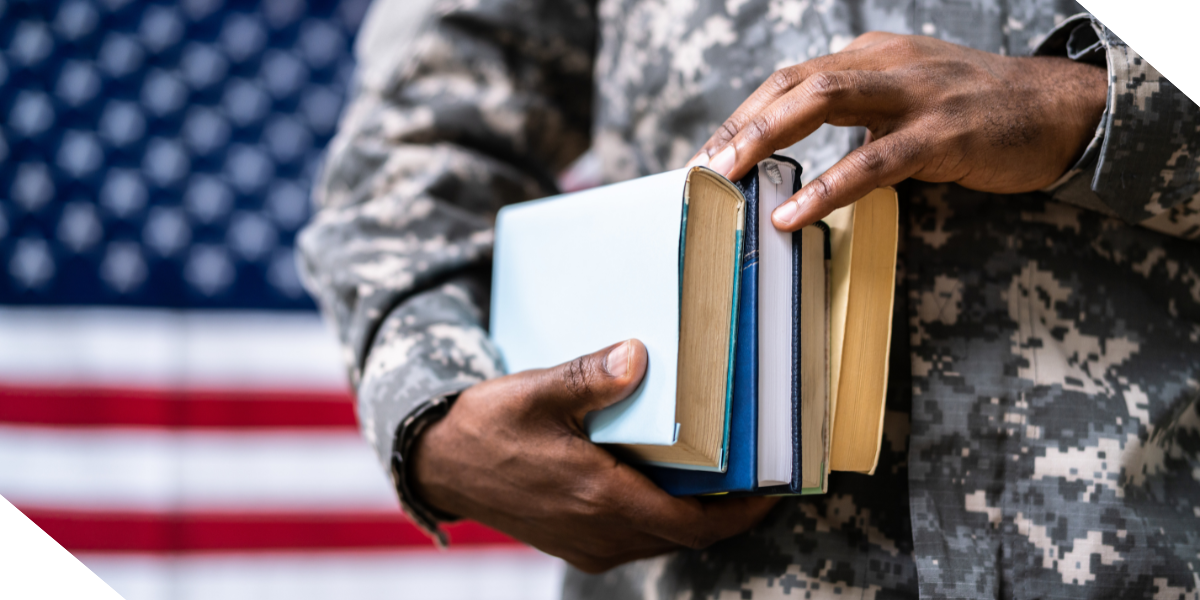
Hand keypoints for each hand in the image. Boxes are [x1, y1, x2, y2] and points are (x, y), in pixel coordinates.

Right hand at [410, 339, 777, 572]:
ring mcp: (586, 543)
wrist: (437, 463)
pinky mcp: (573, 542)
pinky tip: (666, 483)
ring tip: (721, 476)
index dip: (742, 513)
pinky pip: (634, 538)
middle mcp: (599, 533)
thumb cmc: (485, 427)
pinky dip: (661, 517)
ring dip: (694, 516)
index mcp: (599, 498)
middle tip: (758, 474)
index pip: (694, 525)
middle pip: (686, 536)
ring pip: (660, 539)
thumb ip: (590, 377)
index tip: (775, 490)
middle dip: (727, 512)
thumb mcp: (536, 392)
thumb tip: (639, 354)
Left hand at [687, 32, 1107, 230]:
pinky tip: (794, 213)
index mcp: (871, 56)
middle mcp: (885, 63)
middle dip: (740, 127)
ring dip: (766, 140)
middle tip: (702, 169)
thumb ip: (858, 117)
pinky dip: (827, 188)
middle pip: (793, 84)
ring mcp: (914, 94)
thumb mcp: (908, 99)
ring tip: (728, 179)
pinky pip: (874, 161)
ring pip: (823, 104)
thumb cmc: (978, 111)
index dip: (744, 116)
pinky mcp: (943, 132)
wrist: (1061, 108)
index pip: (790, 79)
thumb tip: (801, 155)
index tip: (710, 153)